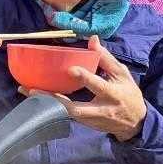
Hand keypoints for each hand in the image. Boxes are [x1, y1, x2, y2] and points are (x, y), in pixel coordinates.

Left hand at [19, 36, 146, 140]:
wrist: (135, 123)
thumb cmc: (128, 93)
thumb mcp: (122, 74)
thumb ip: (106, 58)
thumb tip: (92, 39)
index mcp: (112, 93)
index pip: (98, 85)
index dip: (85, 78)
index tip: (71, 69)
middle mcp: (100, 109)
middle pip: (74, 108)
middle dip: (53, 99)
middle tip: (33, 89)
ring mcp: (90, 119)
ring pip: (65, 113)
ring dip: (46, 103)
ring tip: (27, 91)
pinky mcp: (84, 124)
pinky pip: (65, 115)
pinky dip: (50, 107)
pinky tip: (36, 97)